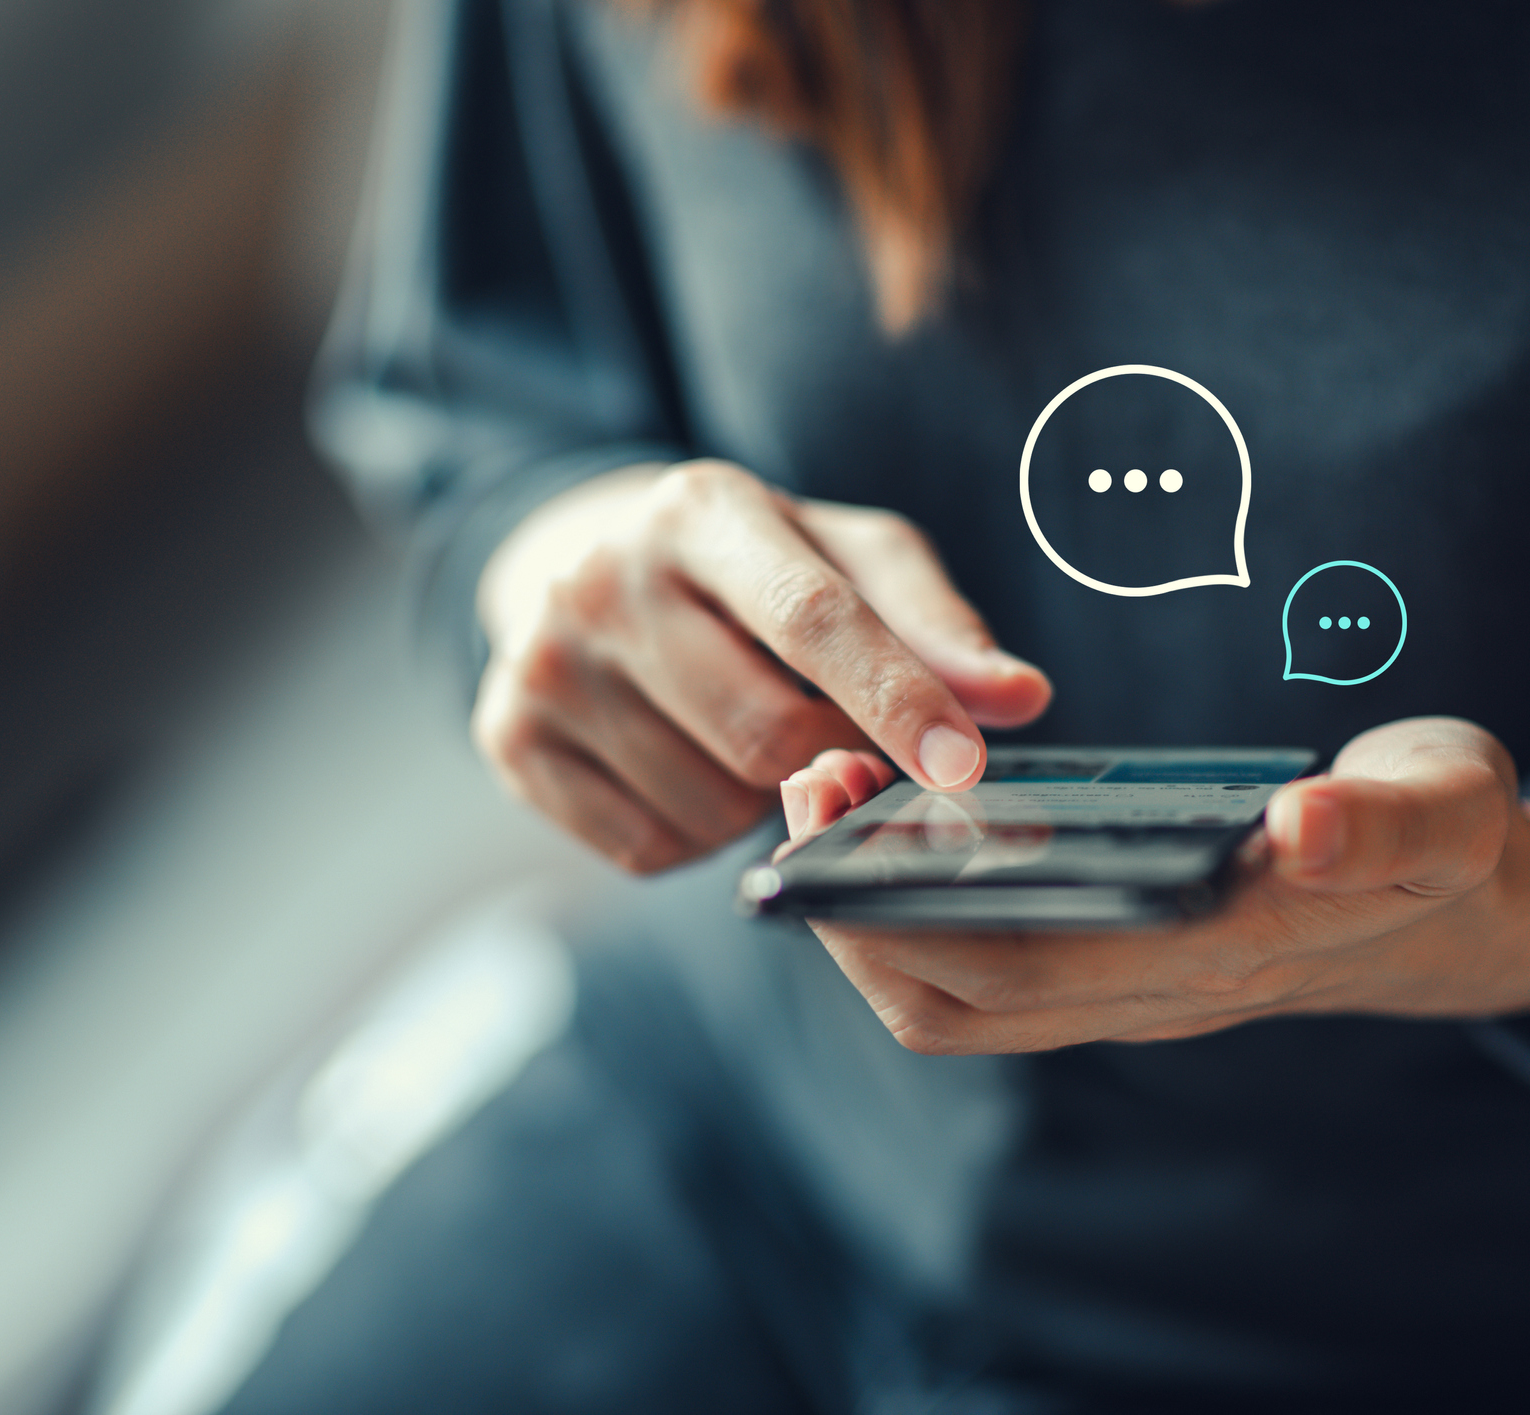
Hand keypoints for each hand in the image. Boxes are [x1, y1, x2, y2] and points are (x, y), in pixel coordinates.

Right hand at [472, 460, 1051, 871]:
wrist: (583, 566)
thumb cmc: (757, 570)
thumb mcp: (850, 560)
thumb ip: (938, 627)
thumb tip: (1020, 698)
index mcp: (701, 509)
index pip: (814, 617)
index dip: (897, 700)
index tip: (965, 767)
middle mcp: (603, 575)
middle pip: (766, 735)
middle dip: (826, 758)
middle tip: (827, 728)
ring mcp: (543, 661)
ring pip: (710, 807)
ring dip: (757, 801)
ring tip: (737, 730)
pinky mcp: (509, 738)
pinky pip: (647, 849)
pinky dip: (691, 832)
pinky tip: (682, 763)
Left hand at [795, 718, 1529, 1053]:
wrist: (1461, 907)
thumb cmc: (1443, 837)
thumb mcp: (1449, 806)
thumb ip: (1390, 821)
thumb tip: (1306, 828)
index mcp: (1220, 952)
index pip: (1024, 965)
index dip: (909, 906)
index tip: (842, 802)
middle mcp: (1155, 994)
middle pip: (956, 997)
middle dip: (853, 905)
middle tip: (809, 778)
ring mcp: (1129, 994)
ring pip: (956, 1002)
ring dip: (869, 916)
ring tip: (835, 794)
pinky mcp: (1117, 970)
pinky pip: (981, 975)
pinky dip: (913, 915)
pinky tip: (899, 824)